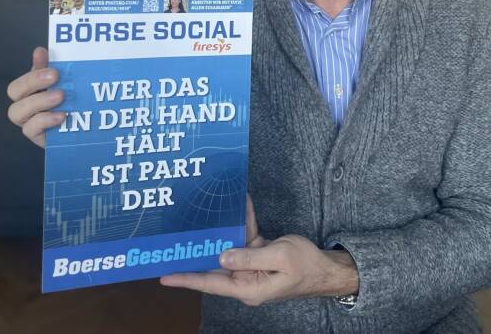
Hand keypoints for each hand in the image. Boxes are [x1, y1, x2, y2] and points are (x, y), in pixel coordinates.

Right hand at [7, 46, 64, 147]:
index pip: (24, 76)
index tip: (46, 58)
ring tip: (60, 96)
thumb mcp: (68, 85)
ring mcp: (28, 121)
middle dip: (33, 81)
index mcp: (32, 89)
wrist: (85, 132)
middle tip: (55, 75)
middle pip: (14, 91)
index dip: (33, 68)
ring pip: (16, 111)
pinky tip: (61, 115)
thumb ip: (55, 69)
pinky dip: (44, 120)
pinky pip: (30, 129)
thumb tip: (40, 50)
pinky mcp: (37, 136)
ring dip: (38, 101)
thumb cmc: (73, 104)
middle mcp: (25, 104)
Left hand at [160, 196, 358, 305]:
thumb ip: (249, 257)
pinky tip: (241, 202)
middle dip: (197, 252)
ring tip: (201, 215)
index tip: (164, 276)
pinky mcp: (259, 254)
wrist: (326, 268)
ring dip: (221, 230)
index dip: (187, 279)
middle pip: (216, 265)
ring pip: (229, 247)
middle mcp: (245, 279)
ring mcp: (251, 267)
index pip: (211, 283)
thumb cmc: (305, 266)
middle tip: (173, 242)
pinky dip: (244, 220)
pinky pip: (245, 237)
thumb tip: (222, 256)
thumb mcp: (279, 258)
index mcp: (248, 287)